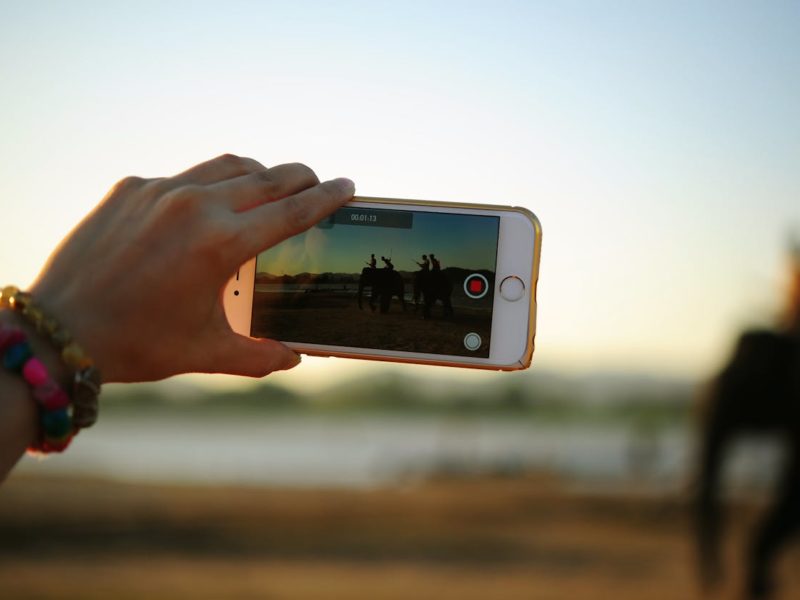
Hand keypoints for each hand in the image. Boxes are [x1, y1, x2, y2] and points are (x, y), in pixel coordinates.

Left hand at [29, 154, 354, 381]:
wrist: (60, 330)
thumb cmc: (137, 344)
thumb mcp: (206, 353)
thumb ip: (260, 356)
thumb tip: (294, 358)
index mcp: (221, 244)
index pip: (292, 211)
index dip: (327, 197)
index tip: (348, 186)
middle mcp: (194, 206)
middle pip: (268, 177)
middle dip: (301, 177)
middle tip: (317, 182)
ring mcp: (159, 191)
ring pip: (227, 166)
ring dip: (259, 172)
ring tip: (271, 185)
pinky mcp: (131, 187)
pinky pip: (184, 176)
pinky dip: (209, 185)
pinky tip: (208, 205)